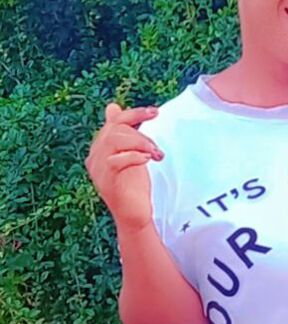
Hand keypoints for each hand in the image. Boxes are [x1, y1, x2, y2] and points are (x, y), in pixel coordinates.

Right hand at [85, 102, 162, 232]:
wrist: (133, 216)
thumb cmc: (133, 187)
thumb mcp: (130, 155)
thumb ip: (124, 135)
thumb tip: (112, 107)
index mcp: (100, 149)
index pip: (114, 123)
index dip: (134, 114)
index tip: (155, 112)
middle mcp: (95, 157)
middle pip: (114, 128)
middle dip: (140, 129)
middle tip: (157, 141)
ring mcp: (99, 169)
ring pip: (115, 139)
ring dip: (140, 142)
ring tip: (155, 153)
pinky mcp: (108, 180)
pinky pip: (116, 160)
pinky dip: (134, 156)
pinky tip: (147, 160)